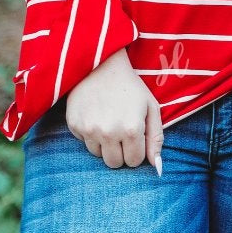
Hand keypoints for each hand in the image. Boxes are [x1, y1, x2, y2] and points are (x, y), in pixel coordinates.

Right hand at [64, 48, 163, 172]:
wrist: (101, 64)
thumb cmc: (131, 87)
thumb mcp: (151, 108)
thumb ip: (156, 138)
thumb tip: (157, 168)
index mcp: (131, 129)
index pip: (134, 161)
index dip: (136, 150)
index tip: (134, 136)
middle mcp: (109, 132)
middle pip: (114, 163)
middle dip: (120, 152)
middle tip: (121, 132)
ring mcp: (89, 129)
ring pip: (98, 155)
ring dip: (104, 144)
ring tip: (108, 121)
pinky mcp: (74, 124)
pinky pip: (84, 142)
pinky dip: (90, 133)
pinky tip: (95, 115)